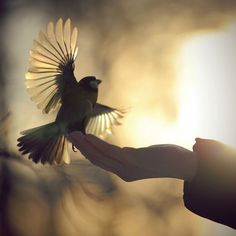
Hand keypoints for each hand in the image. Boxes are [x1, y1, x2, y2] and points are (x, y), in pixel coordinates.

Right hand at [69, 132, 196, 181]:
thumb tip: (120, 151)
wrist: (184, 165)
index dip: (87, 152)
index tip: (77, 142)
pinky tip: (90, 136)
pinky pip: (111, 152)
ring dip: (86, 145)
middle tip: (69, 135)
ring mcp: (128, 168)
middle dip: (82, 148)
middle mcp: (123, 172)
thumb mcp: (143, 158)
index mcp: (124, 172)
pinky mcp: (134, 160)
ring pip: (100, 156)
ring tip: (74, 134)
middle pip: (96, 160)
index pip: (101, 162)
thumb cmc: (164, 159)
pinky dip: (98, 144)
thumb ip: (129, 156)